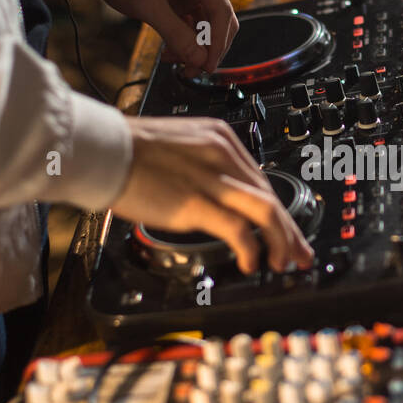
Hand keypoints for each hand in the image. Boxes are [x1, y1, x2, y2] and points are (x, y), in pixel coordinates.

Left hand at [88, 0, 237, 75]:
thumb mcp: (148, 4)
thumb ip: (176, 34)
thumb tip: (199, 60)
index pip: (222, 12)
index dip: (218, 43)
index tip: (207, 66)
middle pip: (219, 21)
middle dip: (207, 48)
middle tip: (192, 70)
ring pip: (204, 26)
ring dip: (193, 47)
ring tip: (175, 63)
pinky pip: (189, 24)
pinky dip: (182, 40)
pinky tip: (169, 52)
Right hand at [111, 116, 313, 273]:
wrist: (102, 148)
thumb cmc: (129, 150)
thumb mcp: (181, 148)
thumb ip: (204, 167)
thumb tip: (217, 194)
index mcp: (221, 140)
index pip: (261, 180)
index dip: (278, 209)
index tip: (286, 228)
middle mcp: (223, 156)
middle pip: (272, 196)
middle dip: (291, 230)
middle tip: (300, 253)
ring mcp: (212, 179)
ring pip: (266, 212)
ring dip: (282, 241)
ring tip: (283, 262)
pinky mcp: (196, 202)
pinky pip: (238, 229)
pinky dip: (251, 249)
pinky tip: (251, 262)